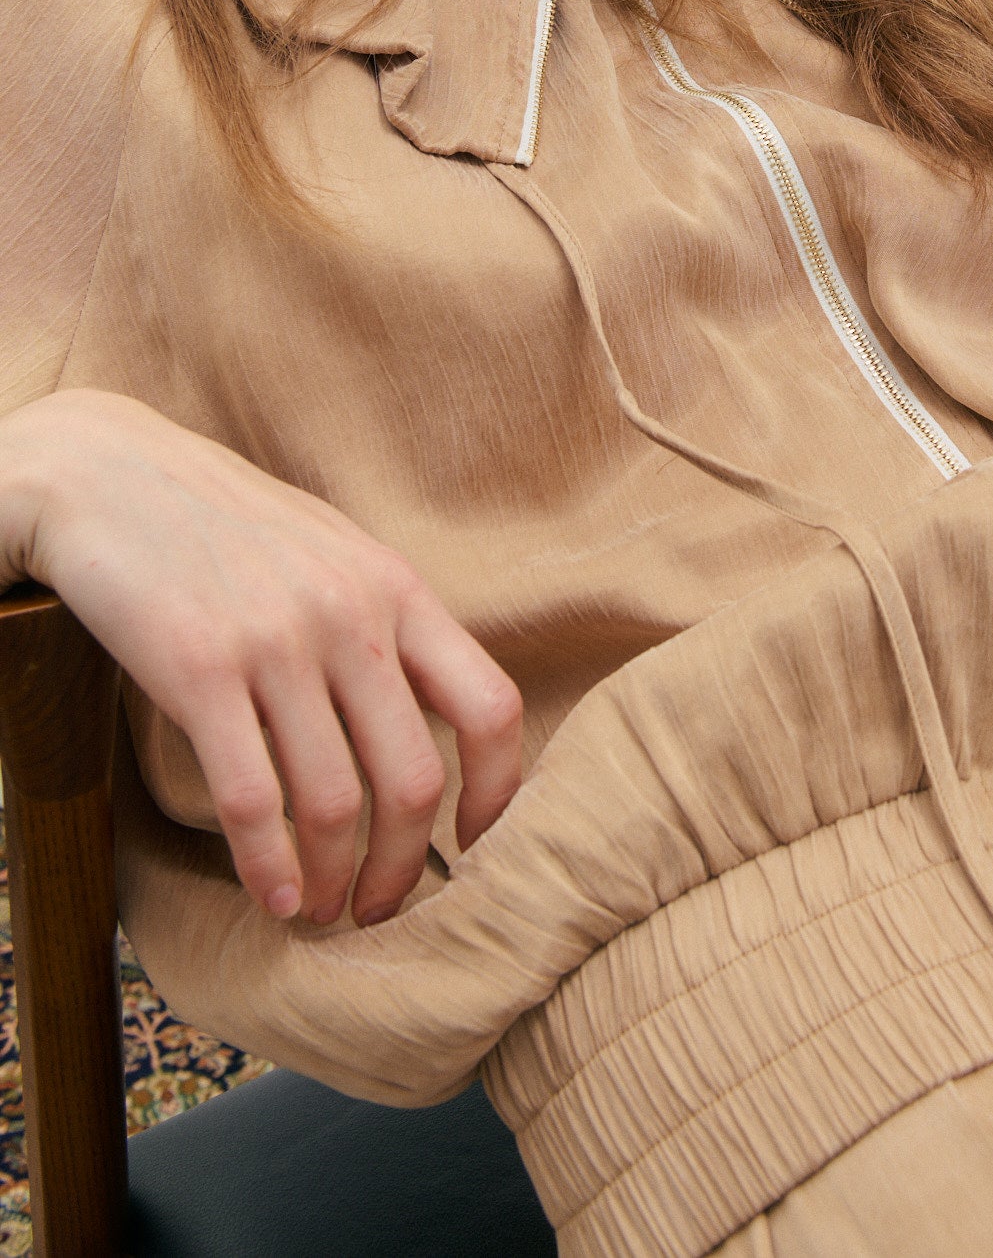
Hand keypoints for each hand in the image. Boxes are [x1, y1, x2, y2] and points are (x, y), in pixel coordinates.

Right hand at [0, 390, 522, 928]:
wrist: (107, 473)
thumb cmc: (225, 522)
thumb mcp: (332, 551)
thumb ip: (383, 622)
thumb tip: (428, 716)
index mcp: (397, 587)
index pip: (490, 706)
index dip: (496, 795)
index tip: (474, 846)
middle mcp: (351, 615)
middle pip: (415, 778)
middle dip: (404, 867)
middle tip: (378, 905)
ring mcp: (277, 643)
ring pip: (334, 803)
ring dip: (330, 881)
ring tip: (315, 909)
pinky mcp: (198, 670)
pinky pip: (251, 798)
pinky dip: (266, 865)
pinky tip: (267, 895)